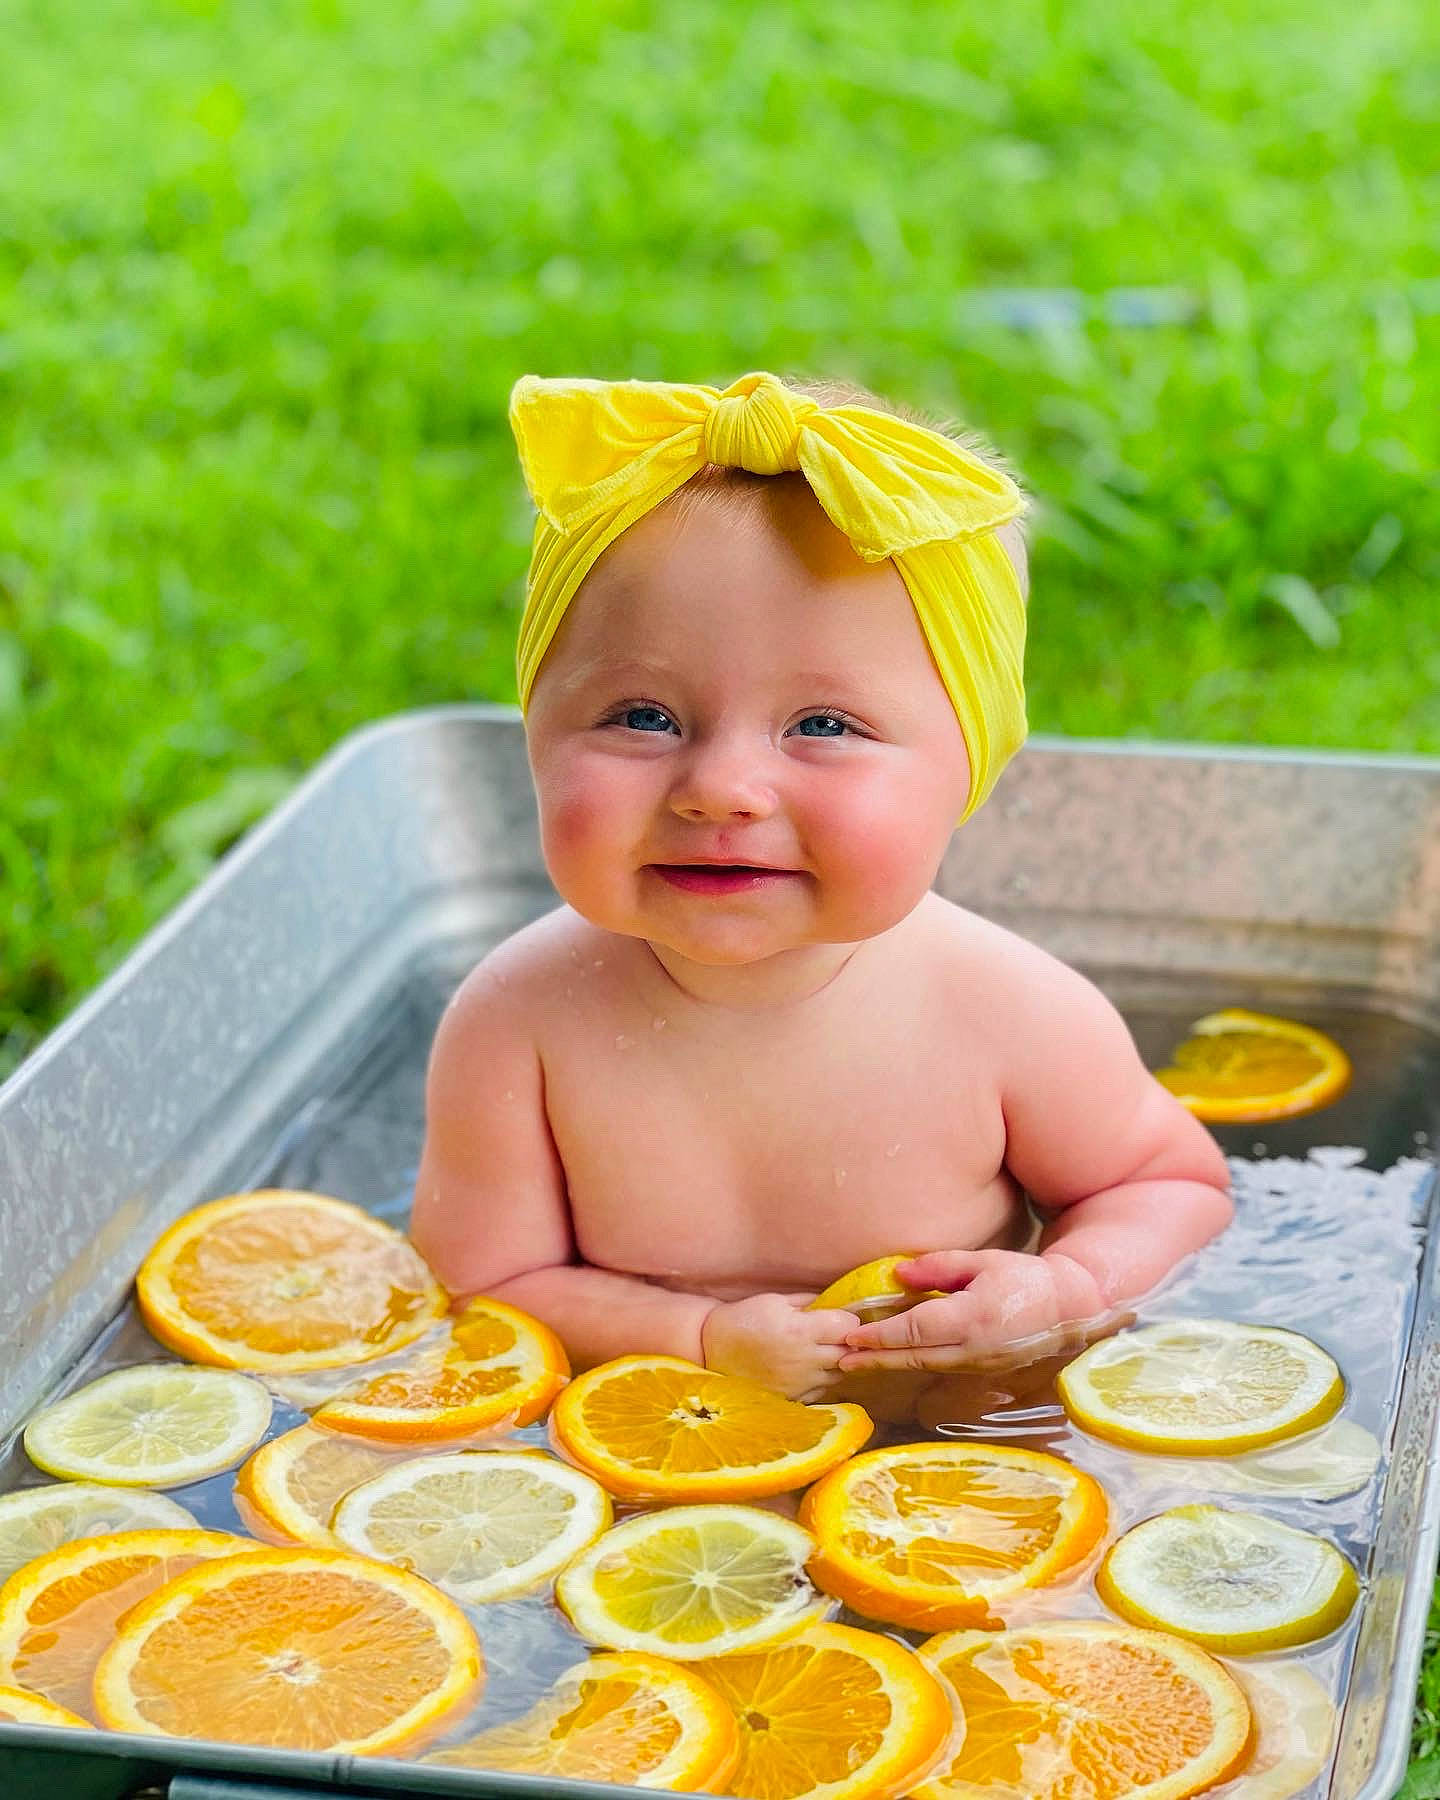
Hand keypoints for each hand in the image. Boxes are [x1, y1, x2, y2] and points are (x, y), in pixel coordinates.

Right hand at [702, 1292, 860, 1400]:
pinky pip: (822, 1390)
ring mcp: (799, 1383)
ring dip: (837, 1362)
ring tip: (821, 1351)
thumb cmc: (743, 1319)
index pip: (848, 1327)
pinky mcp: (792, 1398)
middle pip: (848, 1353)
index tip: (841, 1318)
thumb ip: (808, 1302)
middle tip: (835, 1335)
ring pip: (839, 1374)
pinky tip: (807, 1368)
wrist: (711, 1350)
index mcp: (800, 1330)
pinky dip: (822, 1379)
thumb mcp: (775, 1301)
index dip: (849, 1320)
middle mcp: (804, 1359)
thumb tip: (836, 1303)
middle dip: (847, 1342)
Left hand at [838, 1250, 1106, 1373]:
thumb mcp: (983, 1262)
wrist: (1068, 1309)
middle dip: (874, 1359)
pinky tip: (893, 1362)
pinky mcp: (983, 1372)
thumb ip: (940, 1267)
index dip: (881, 1335)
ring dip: (889, 1366)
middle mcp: (973, 1348)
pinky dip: (912, 1366)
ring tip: (856, 1364)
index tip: (852, 1335)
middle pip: (913, 1357)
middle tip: (839, 1360)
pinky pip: (940, 1370)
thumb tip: (898, 1276)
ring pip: (924, 1367)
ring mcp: (979, 1365)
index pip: (915, 1330)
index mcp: (972, 1318)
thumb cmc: (1024, 1278)